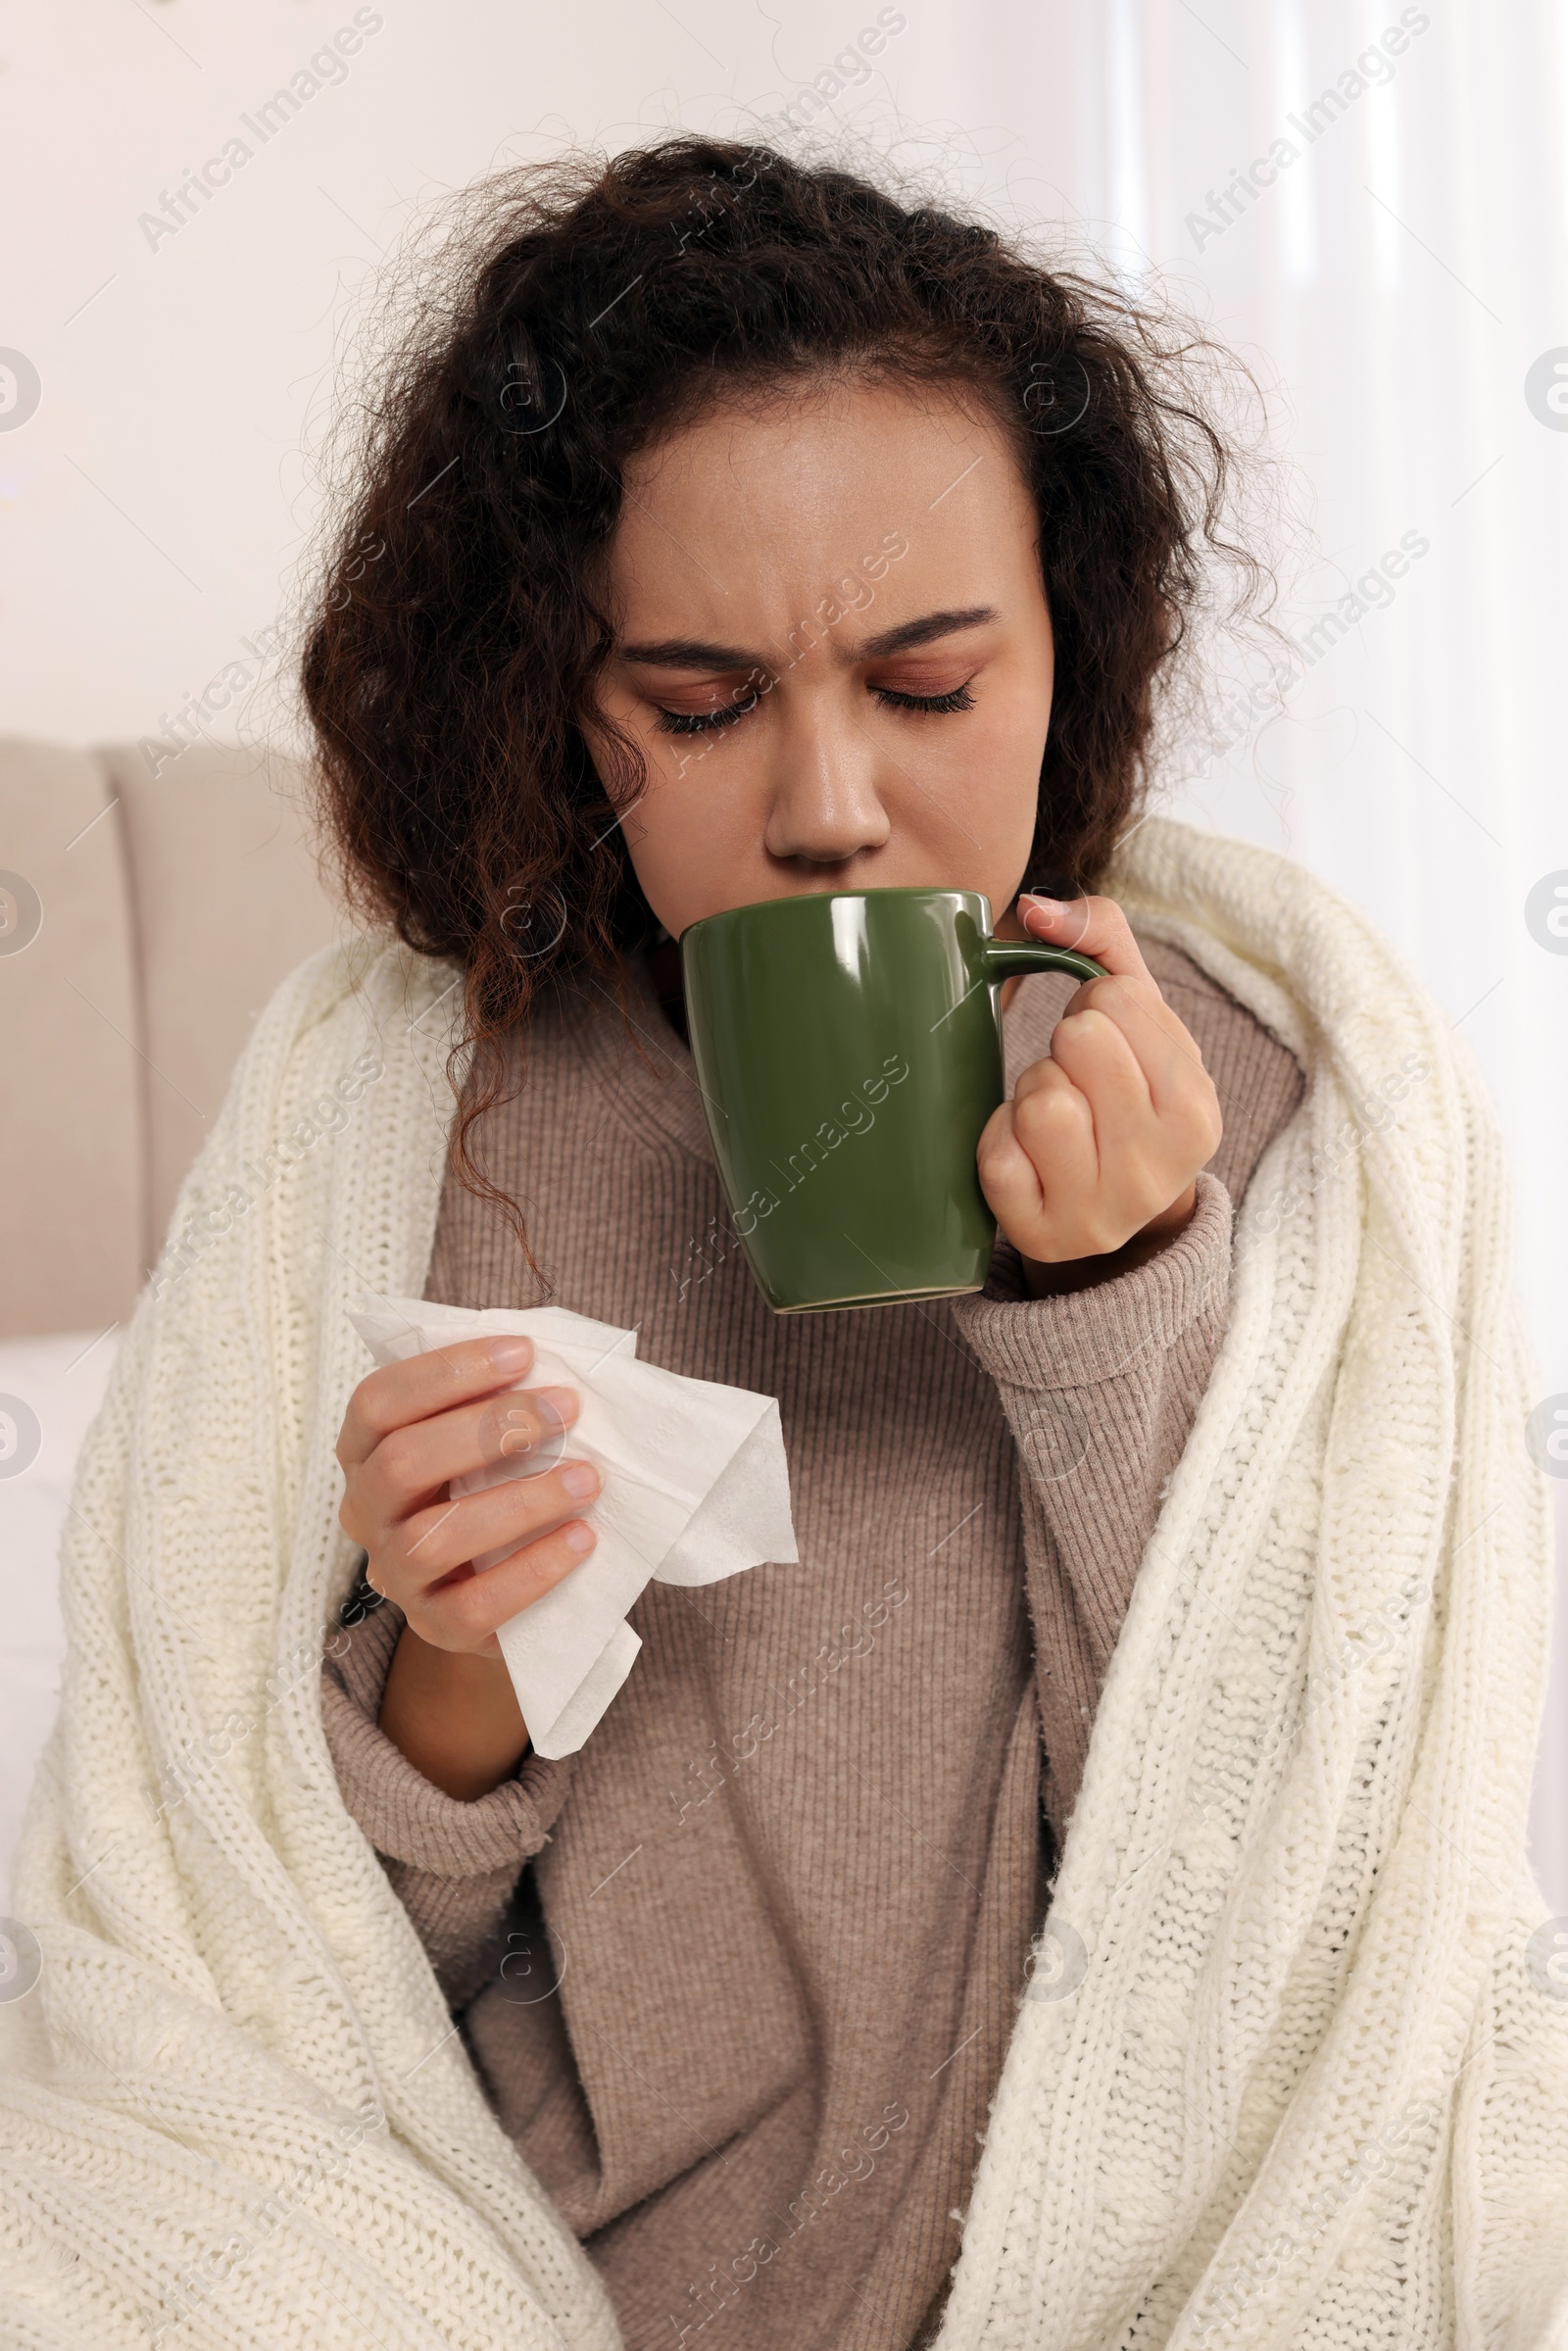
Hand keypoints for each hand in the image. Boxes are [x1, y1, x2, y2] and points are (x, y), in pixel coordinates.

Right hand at [336, 1334, 600, 1796]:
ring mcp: (396, 1575)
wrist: (500, 1593)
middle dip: (488, 1429)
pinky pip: (473, 1606)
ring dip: (519, 1501)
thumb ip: (493, 1403)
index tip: (524, 1352)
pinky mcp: (436, 1627)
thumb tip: (553, 1363)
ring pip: (432, 1538)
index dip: (447, 1371)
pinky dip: (533, 1570)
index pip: (377, 1401)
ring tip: (586, 1479)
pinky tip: (580, 1539)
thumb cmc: (493, 1489)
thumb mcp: (480, 1444)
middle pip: (400, 1463)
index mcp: (365, 1453)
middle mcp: (365, 1512)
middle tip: (565, 1408)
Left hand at [977, 893, 1222, 1296]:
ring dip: (1028, 1095)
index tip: (1105, 1048)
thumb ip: (1102, 937)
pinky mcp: (1043, 1236)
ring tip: (1051, 1119)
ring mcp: (1103, 1211)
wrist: (1105, 1214)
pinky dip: (998, 1142)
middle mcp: (1161, 1168)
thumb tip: (1036, 907)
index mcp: (1196, 1108)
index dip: (1093, 1009)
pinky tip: (1025, 1158)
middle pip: (1078, 1041)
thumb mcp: (1138, 1020)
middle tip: (1074, 1082)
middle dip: (1062, 1050)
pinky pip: (997, 1155)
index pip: (1115, 999)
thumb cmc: (1120, 1096)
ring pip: (1040, 1099)